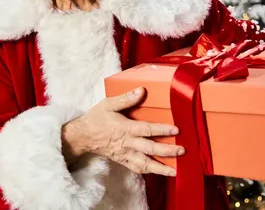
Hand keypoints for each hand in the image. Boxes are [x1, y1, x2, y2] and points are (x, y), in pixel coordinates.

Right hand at [62, 87, 183, 176]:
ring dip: (161, 168)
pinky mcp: (122, 160)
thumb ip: (126, 98)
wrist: (82, 136)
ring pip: (145, 163)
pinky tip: (159, 172)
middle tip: (182, 151)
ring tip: (176, 170)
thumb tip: (142, 90)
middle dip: (167, 151)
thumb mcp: (108, 104)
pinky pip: (137, 168)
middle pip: (150, 148)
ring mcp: (125, 154)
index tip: (176, 130)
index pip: (147, 129)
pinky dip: (149, 171)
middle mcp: (127, 143)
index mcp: (125, 128)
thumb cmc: (96, 118)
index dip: (162, 130)